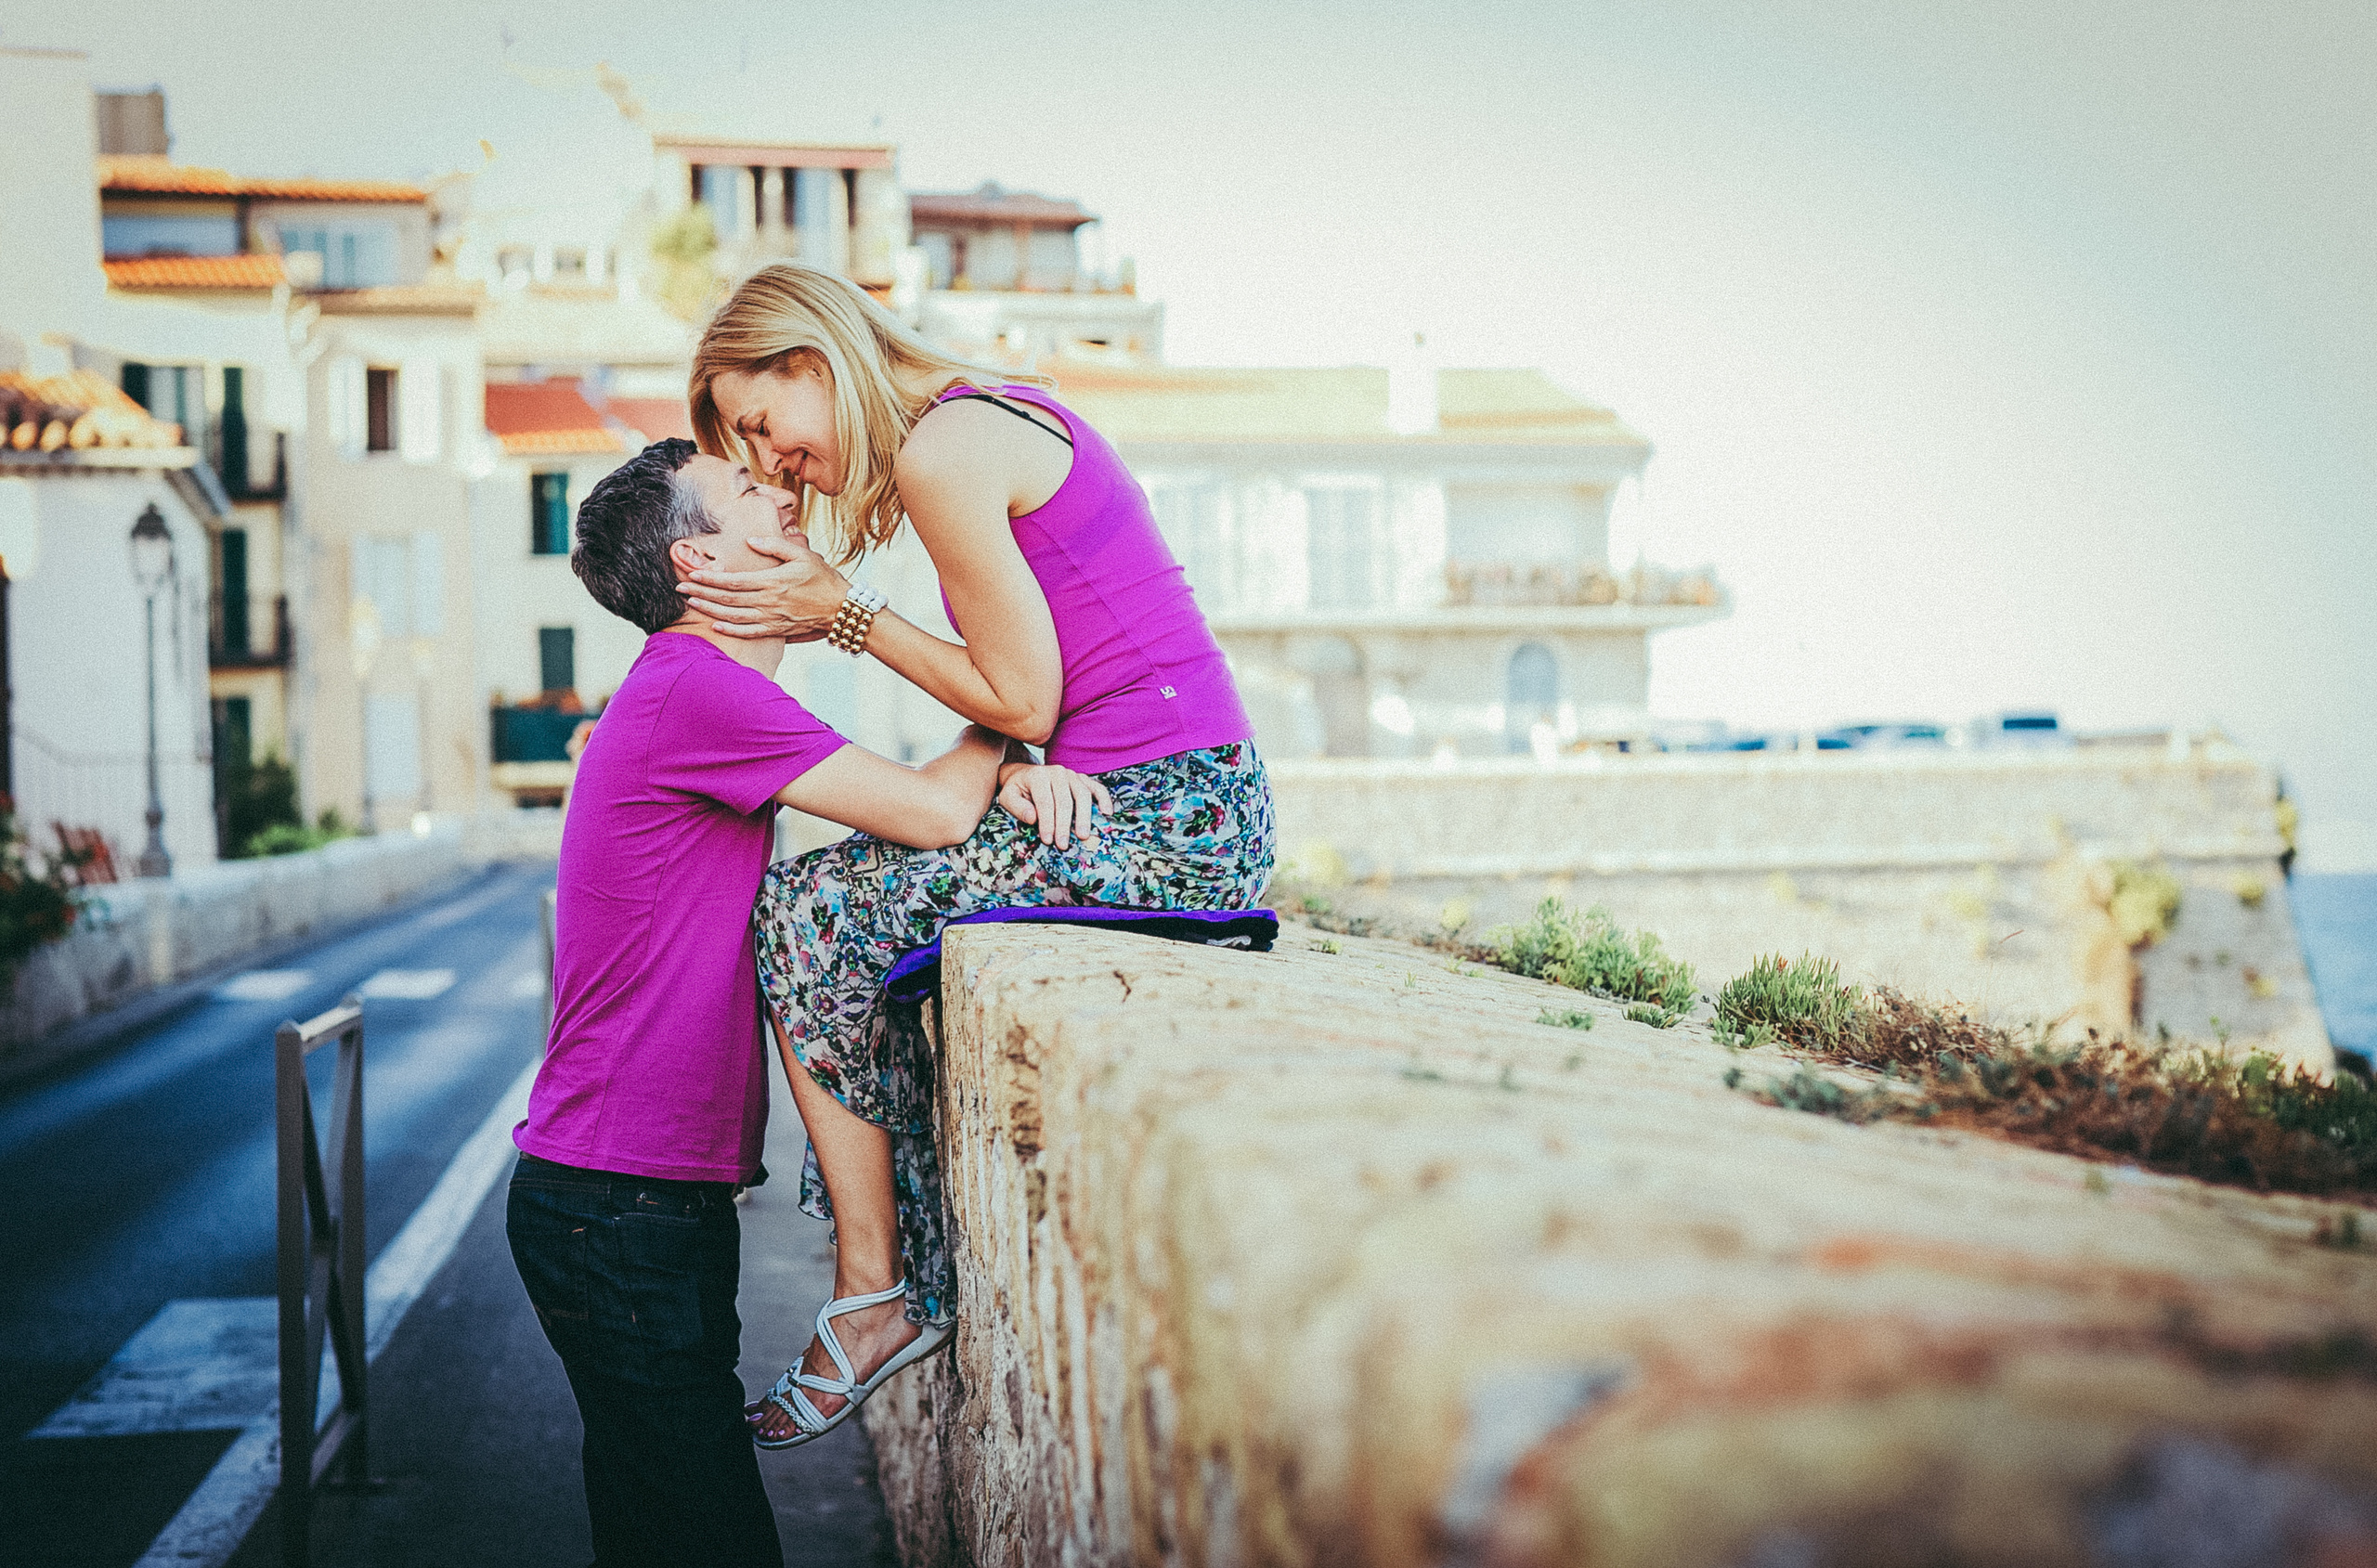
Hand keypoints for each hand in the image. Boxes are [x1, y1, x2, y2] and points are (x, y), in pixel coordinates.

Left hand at [677, 533, 848, 640]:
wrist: (841, 608)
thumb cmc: (823, 578)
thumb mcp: (802, 554)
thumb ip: (775, 545)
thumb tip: (751, 540)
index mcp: (772, 581)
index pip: (733, 580)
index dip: (710, 578)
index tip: (692, 574)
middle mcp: (768, 601)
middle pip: (727, 598)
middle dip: (701, 593)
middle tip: (680, 588)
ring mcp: (771, 617)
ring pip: (733, 616)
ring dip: (710, 610)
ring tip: (691, 603)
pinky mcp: (777, 629)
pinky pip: (749, 632)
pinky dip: (730, 630)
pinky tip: (715, 624)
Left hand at [996, 762, 1113, 848]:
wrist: (1024, 775)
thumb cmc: (1017, 790)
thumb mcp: (1007, 797)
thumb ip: (1017, 807)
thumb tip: (1033, 818)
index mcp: (1038, 775)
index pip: (1045, 802)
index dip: (1047, 822)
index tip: (1047, 840)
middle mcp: (1057, 772)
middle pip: (1065, 800)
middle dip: (1064, 825)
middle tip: (1063, 844)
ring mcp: (1072, 774)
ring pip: (1082, 795)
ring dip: (1084, 817)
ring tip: (1082, 836)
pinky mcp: (1082, 779)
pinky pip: (1097, 788)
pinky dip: (1104, 799)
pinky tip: (1106, 813)